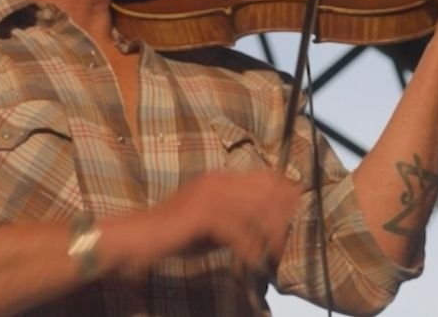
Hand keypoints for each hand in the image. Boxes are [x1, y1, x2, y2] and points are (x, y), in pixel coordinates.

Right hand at [157, 170, 300, 268]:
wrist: (140, 236)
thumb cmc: (176, 233)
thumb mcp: (214, 223)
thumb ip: (238, 221)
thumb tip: (269, 230)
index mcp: (221, 178)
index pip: (266, 176)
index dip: (286, 194)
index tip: (298, 217)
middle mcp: (218, 181)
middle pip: (266, 191)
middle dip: (283, 216)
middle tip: (289, 241)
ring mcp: (209, 195)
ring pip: (256, 210)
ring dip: (269, 235)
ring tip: (275, 254)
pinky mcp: (202, 214)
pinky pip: (237, 230)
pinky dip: (249, 247)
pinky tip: (253, 260)